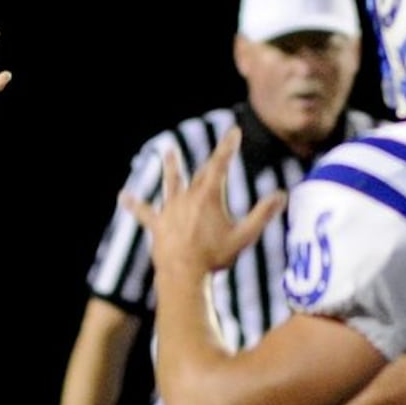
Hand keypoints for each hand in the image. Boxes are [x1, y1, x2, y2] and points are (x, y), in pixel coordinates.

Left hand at [120, 127, 284, 280]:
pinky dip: (135, 205)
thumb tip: (282, 195)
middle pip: (199, 175)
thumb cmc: (215, 257)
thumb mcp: (244, 236)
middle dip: (210, 164)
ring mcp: (170, 210)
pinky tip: (124, 197)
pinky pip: (145, 212)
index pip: (220, 165)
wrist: (183, 274)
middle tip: (218, 155)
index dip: (228, 146)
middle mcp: (187, 197)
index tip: (234, 131)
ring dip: (171, 168)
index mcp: (208, 196)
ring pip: (170, 184)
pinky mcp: (157, 224)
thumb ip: (262, 214)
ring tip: (168, 152)